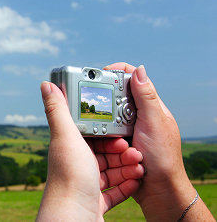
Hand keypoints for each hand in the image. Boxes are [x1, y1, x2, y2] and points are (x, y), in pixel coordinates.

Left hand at [36, 82, 143, 220]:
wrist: (73, 219)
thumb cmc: (69, 177)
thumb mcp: (65, 137)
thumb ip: (58, 110)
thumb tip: (46, 84)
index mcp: (69, 148)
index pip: (91, 135)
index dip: (109, 134)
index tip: (122, 134)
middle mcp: (75, 165)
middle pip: (105, 153)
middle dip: (123, 152)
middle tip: (136, 153)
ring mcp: (85, 184)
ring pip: (111, 171)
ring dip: (128, 168)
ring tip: (141, 167)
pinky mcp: (94, 202)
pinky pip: (114, 191)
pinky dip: (126, 185)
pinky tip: (137, 181)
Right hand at [104, 63, 213, 220]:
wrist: (159, 190)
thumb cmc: (162, 157)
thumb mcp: (153, 123)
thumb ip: (146, 97)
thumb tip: (139, 70)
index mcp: (151, 107)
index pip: (134, 80)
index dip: (118, 72)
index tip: (100, 74)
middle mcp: (141, 116)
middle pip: (118, 96)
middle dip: (107, 100)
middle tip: (97, 105)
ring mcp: (132, 130)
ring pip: (110, 116)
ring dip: (105, 121)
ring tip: (105, 130)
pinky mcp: (123, 143)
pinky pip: (108, 133)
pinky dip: (104, 135)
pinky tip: (103, 140)